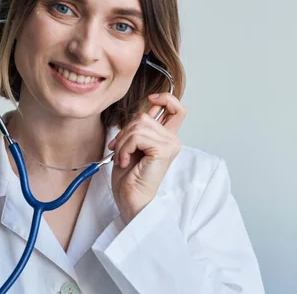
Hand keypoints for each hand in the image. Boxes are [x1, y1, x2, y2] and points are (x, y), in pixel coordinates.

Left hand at [108, 92, 186, 222]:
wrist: (130, 200)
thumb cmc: (130, 178)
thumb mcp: (132, 145)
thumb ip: (139, 127)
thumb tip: (141, 111)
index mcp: (166, 137)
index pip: (177, 108)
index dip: (165, 98)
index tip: (151, 99)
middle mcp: (172, 140)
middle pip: (145, 115)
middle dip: (125, 131)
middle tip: (119, 149)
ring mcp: (169, 145)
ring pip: (138, 125)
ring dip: (123, 142)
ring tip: (123, 157)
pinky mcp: (163, 151)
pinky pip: (137, 136)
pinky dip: (125, 147)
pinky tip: (125, 161)